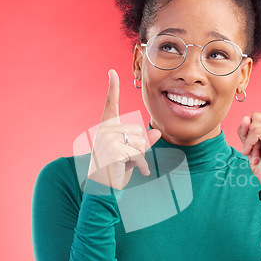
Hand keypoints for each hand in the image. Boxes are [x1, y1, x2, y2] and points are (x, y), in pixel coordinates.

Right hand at [87, 69, 161, 189]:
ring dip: (141, 157)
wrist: (103, 188)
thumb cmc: (117, 170)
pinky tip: (142, 172)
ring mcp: (107, 141)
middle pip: (138, 131)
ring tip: (128, 166)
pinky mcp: (113, 151)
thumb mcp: (132, 154)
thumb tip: (156, 133)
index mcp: (107, 128)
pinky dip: (143, 165)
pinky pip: (138, 154)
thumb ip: (144, 143)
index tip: (112, 72)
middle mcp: (105, 131)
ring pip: (140, 142)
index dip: (112, 88)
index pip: (110, 104)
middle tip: (129, 160)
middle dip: (140, 148)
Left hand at [238, 64, 260, 190]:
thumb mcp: (251, 146)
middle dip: (248, 134)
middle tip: (253, 151)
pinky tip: (255, 155)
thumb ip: (247, 130)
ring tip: (256, 154)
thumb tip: (246, 119)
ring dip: (249, 140)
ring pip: (254, 122)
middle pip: (255, 115)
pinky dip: (250, 143)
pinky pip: (256, 131)